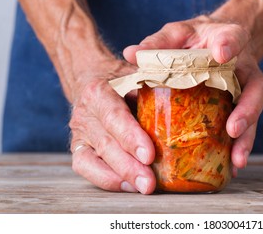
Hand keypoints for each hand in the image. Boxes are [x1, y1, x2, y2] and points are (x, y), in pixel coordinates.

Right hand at [69, 59, 156, 193]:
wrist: (92, 77)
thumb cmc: (121, 79)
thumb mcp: (135, 75)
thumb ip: (152, 83)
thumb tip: (184, 96)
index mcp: (98, 92)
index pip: (114, 117)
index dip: (130, 137)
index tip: (149, 155)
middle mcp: (85, 113)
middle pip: (105, 143)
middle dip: (128, 166)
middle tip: (149, 183)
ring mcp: (79, 133)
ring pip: (92, 160)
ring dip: (120, 176)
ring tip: (143, 187)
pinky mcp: (78, 148)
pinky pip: (86, 168)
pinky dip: (106, 180)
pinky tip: (128, 186)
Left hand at [123, 15, 262, 174]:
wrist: (218, 43)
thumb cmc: (195, 38)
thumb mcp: (177, 34)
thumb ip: (158, 43)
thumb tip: (131, 54)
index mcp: (227, 39)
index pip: (233, 37)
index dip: (228, 45)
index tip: (221, 53)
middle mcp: (243, 66)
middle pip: (254, 87)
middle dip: (246, 110)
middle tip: (233, 129)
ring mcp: (246, 87)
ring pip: (253, 111)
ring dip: (246, 137)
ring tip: (236, 159)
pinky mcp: (243, 104)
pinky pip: (246, 125)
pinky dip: (240, 145)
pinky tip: (232, 164)